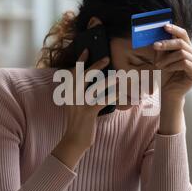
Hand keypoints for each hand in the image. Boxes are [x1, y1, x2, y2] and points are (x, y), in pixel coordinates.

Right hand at [53, 50, 117, 168]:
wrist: (74, 140)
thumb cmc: (79, 123)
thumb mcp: (77, 106)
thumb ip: (82, 94)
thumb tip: (95, 83)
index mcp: (69, 93)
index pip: (73, 73)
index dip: (80, 61)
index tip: (86, 50)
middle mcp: (72, 96)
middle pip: (83, 75)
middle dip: (95, 66)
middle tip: (107, 58)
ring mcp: (80, 103)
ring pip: (95, 87)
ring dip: (109, 80)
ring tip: (120, 75)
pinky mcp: (88, 112)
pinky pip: (103, 100)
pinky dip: (114, 96)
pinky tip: (122, 94)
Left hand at [153, 24, 191, 100]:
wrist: (168, 92)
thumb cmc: (165, 75)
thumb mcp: (162, 58)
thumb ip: (163, 47)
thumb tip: (159, 33)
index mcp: (189, 49)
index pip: (183, 35)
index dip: (174, 29)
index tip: (164, 26)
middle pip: (182, 43)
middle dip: (167, 44)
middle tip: (155, 46)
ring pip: (182, 53)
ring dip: (167, 59)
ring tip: (159, 65)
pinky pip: (184, 63)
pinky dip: (173, 65)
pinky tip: (167, 69)